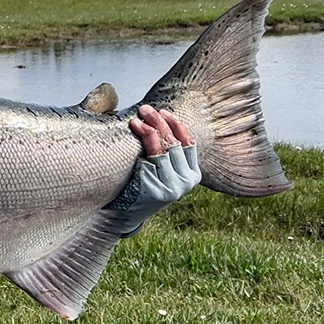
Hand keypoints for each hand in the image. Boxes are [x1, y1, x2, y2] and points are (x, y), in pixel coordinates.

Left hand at [107, 105, 200, 235]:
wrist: (130, 215)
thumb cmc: (146, 185)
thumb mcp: (166, 170)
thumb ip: (169, 151)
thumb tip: (159, 116)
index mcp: (194, 175)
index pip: (189, 143)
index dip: (176, 124)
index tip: (162, 111)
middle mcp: (186, 183)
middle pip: (173, 144)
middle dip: (158, 122)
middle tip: (144, 109)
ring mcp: (171, 189)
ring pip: (160, 152)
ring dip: (147, 132)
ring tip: (135, 121)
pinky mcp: (154, 192)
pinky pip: (146, 165)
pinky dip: (139, 153)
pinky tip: (130, 144)